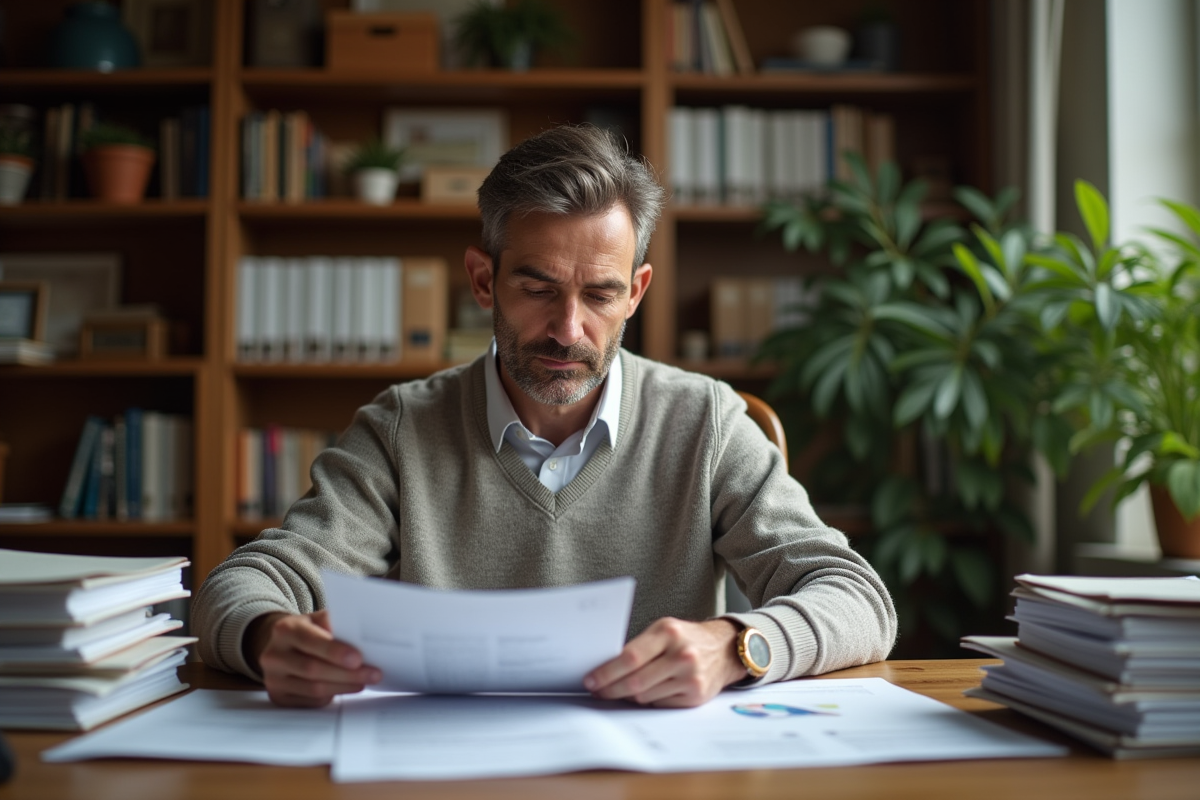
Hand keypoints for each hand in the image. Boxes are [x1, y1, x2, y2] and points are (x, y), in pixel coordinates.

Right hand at [246, 610, 381, 707]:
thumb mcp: (318, 620)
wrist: (282, 647)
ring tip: (364, 682)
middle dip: (347, 674)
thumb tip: (361, 637)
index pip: (310, 640)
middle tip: (372, 674)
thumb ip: (335, 624)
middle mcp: (274, 655)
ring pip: (313, 689)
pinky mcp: (279, 697)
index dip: (334, 651)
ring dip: (344, 687)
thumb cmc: (308, 632)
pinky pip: (310, 701)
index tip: (358, 658)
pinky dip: (332, 696)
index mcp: (285, 629)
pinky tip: (346, 688)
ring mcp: (273, 679)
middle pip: (313, 669)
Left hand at [583, 617, 746, 707]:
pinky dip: (647, 700)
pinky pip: (660, 704)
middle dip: (611, 689)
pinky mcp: (696, 696)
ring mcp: (691, 677)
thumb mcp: (663, 630)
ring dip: (627, 696)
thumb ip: (638, 646)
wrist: (724, 648)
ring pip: (645, 696)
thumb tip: (604, 668)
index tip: (590, 680)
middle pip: (635, 681)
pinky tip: (642, 694)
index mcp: (669, 632)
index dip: (606, 672)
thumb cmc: (685, 638)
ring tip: (617, 691)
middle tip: (597, 692)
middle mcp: (682, 655)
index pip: (630, 657)